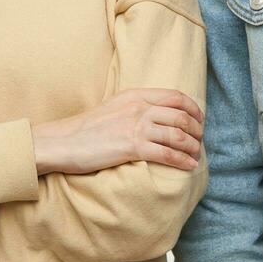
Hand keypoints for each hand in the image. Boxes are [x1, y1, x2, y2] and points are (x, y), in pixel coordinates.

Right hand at [32, 87, 202, 175]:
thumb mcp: (115, 107)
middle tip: (199, 141)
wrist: (62, 142)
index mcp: (136, 95)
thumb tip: (158, 117)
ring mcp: (136, 126)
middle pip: (181, 115)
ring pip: (178, 135)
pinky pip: (167, 154)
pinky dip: (182, 160)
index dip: (193, 109)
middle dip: (196, 130)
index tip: (198, 121)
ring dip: (193, 146)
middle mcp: (139, 108)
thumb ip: (136, 108)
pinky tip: (189, 166)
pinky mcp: (132, 147)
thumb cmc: (86, 129)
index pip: (176, 96)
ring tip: (196, 155)